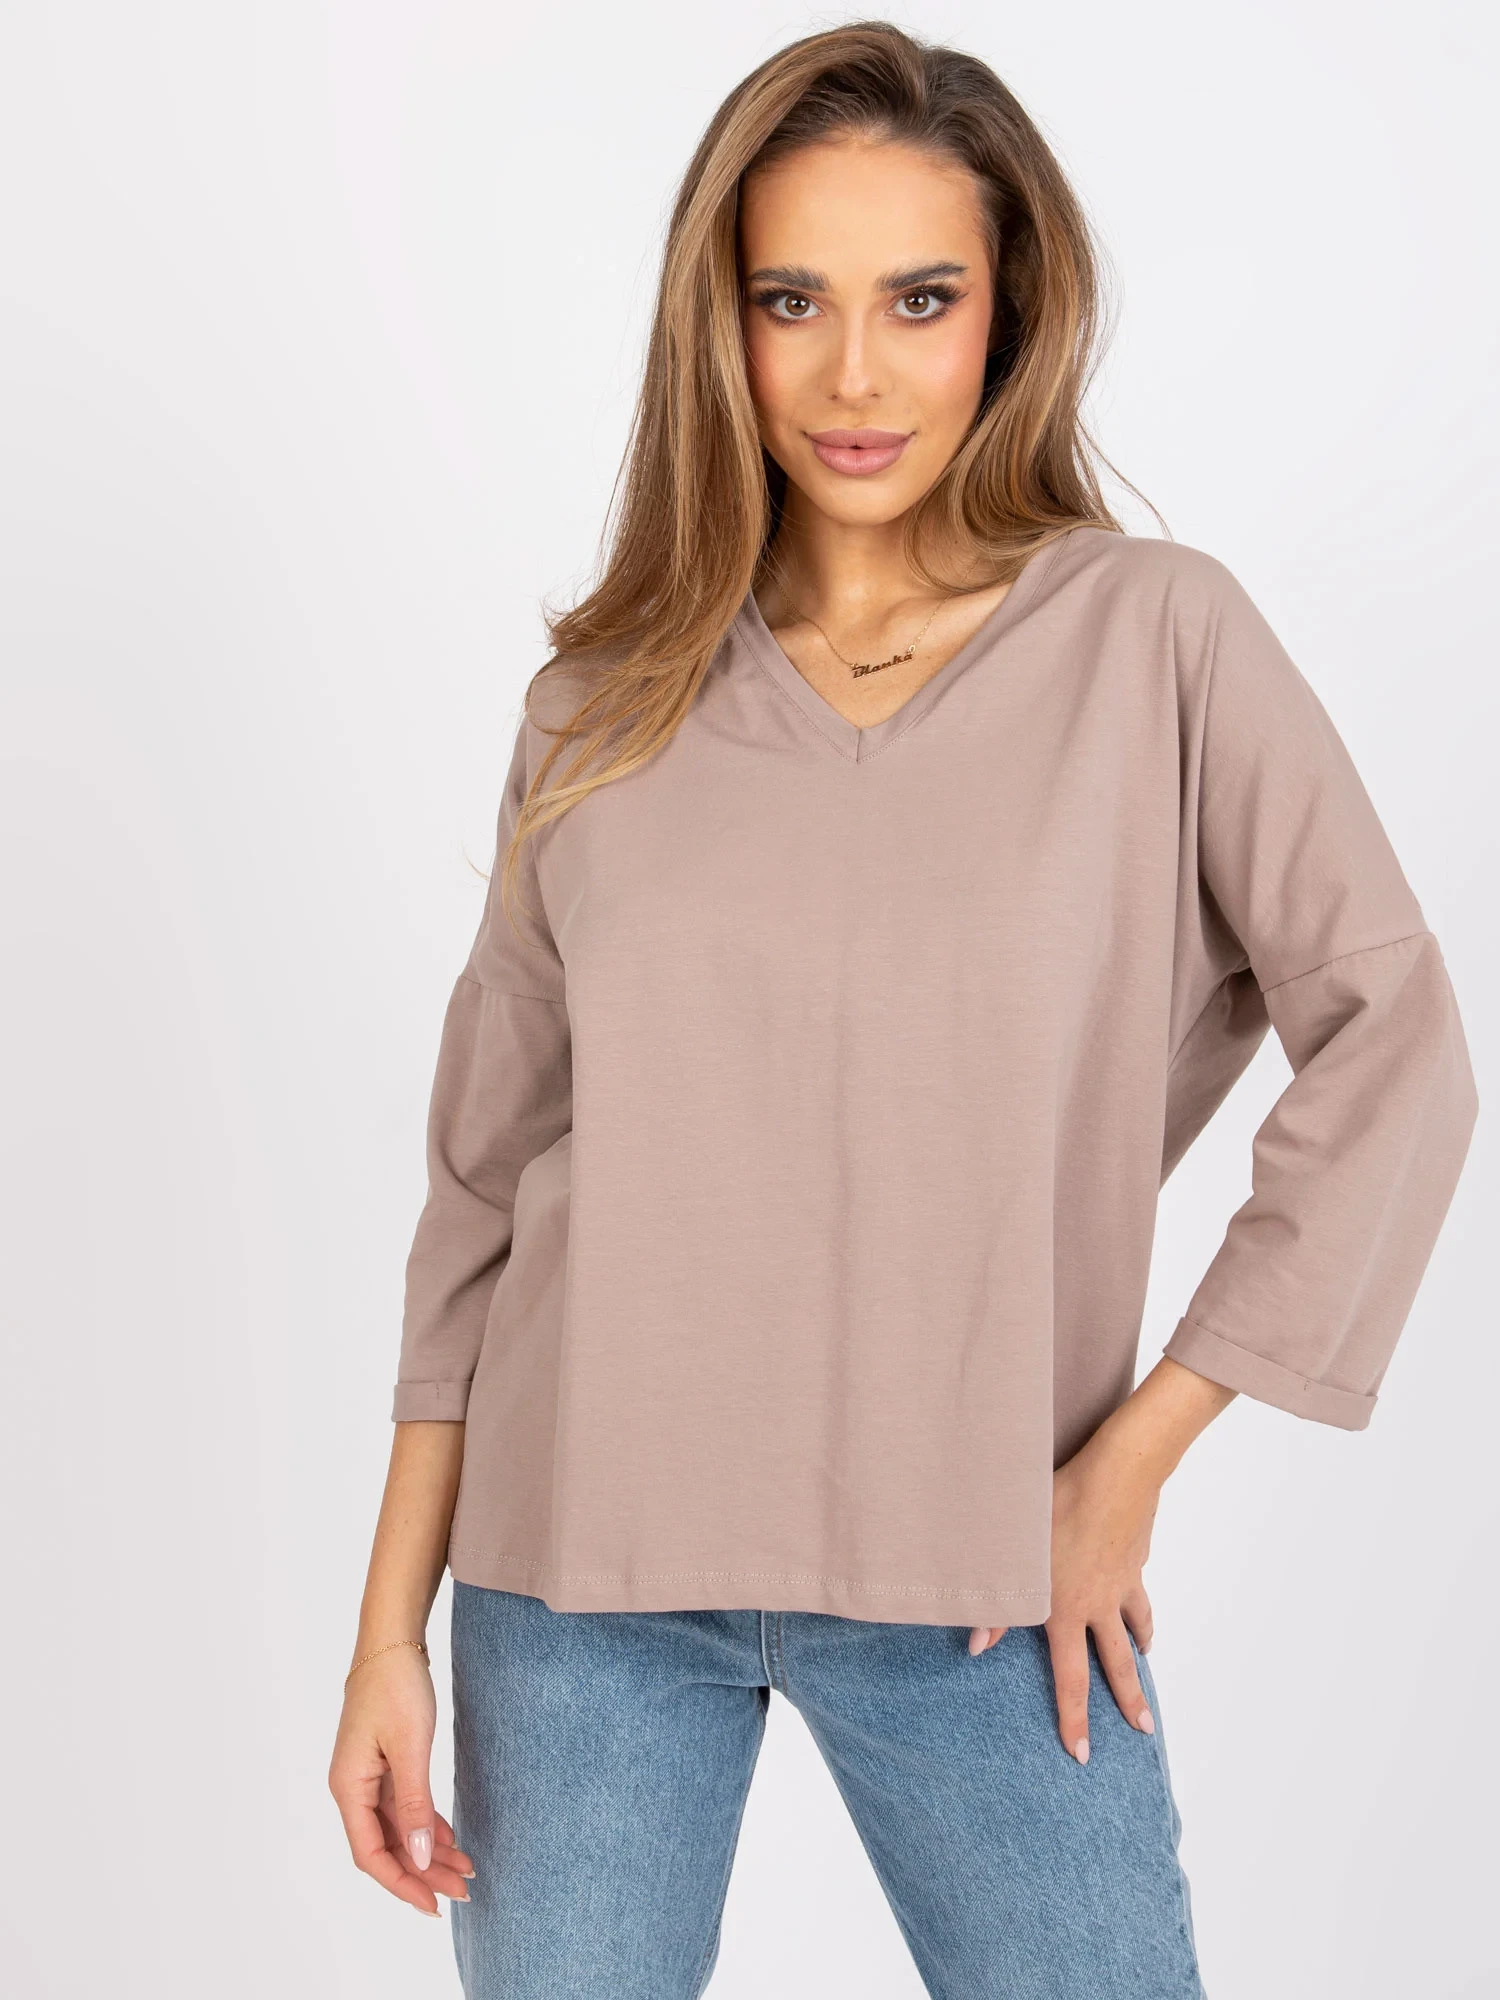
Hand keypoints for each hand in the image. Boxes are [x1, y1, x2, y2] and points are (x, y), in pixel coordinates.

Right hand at [329, 1644, 474, 1915]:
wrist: (392, 1639)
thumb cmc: (396, 1686)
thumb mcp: (410, 1746)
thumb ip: (414, 1804)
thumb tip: (418, 1858)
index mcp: (348, 1788)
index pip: (371, 1855)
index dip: (401, 1884)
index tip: (433, 1904)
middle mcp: (353, 1788)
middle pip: (387, 1846)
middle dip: (423, 1872)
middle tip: (463, 1891)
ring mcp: (368, 1776)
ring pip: (398, 1828)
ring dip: (429, 1851)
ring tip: (465, 1870)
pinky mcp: (384, 1763)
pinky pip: (404, 1806)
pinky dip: (427, 1824)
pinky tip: (450, 1838)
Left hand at [966, 1357, 1235, 1763]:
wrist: (1116, 1472)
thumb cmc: (1057, 1504)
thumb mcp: (1016, 1552)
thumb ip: (995, 1604)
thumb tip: (975, 1647)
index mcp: (1065, 1610)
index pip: (1070, 1679)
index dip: (1075, 1720)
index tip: (1082, 1754)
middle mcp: (1098, 1606)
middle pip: (1115, 1666)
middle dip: (1127, 1703)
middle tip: (1142, 1733)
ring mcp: (1122, 1584)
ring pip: (1135, 1632)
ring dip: (1139, 1655)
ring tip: (1144, 1666)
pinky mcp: (1135, 1560)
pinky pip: (1139, 1596)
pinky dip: (1142, 1611)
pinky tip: (1137, 1606)